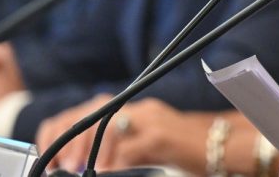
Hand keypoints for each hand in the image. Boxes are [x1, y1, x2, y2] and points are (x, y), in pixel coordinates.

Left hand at [38, 97, 208, 172]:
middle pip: (90, 113)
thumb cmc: (190, 151)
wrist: (228, 147)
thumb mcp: (150, 148)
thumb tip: (87, 164)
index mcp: (137, 110)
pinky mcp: (162, 139)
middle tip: (59, 165)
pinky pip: (126, 148)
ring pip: (105, 126)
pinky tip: (104, 169)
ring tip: (76, 168)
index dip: (60, 132)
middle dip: (66, 139)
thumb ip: (121, 151)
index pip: (86, 112)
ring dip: (84, 149)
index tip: (51, 160)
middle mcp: (142, 110)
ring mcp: (152, 122)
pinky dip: (110, 160)